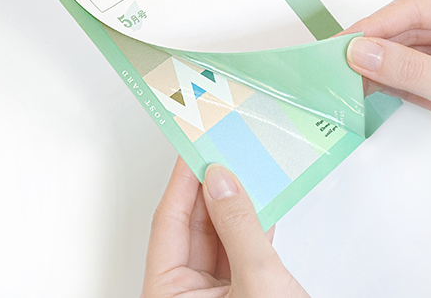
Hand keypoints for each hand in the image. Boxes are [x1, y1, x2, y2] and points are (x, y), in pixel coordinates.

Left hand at [141, 157, 309, 297]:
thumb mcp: (256, 283)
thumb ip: (239, 228)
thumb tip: (223, 183)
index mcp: (168, 297)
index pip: (169, 223)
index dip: (181, 181)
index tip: (192, 148)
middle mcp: (187, 295)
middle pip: (192, 225)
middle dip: (209, 186)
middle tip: (219, 148)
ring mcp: (216, 293)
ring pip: (219, 233)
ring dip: (233, 201)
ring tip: (240, 164)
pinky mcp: (243, 290)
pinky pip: (241, 246)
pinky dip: (252, 221)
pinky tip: (261, 196)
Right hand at [341, 0, 430, 214]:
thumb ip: (412, 71)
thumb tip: (364, 53)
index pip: (418, 8)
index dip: (376, 26)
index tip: (344, 43)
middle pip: (406, 28)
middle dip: (372, 45)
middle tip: (334, 59)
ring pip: (404, 52)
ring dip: (375, 65)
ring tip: (342, 74)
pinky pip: (408, 76)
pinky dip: (386, 83)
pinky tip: (364, 86)